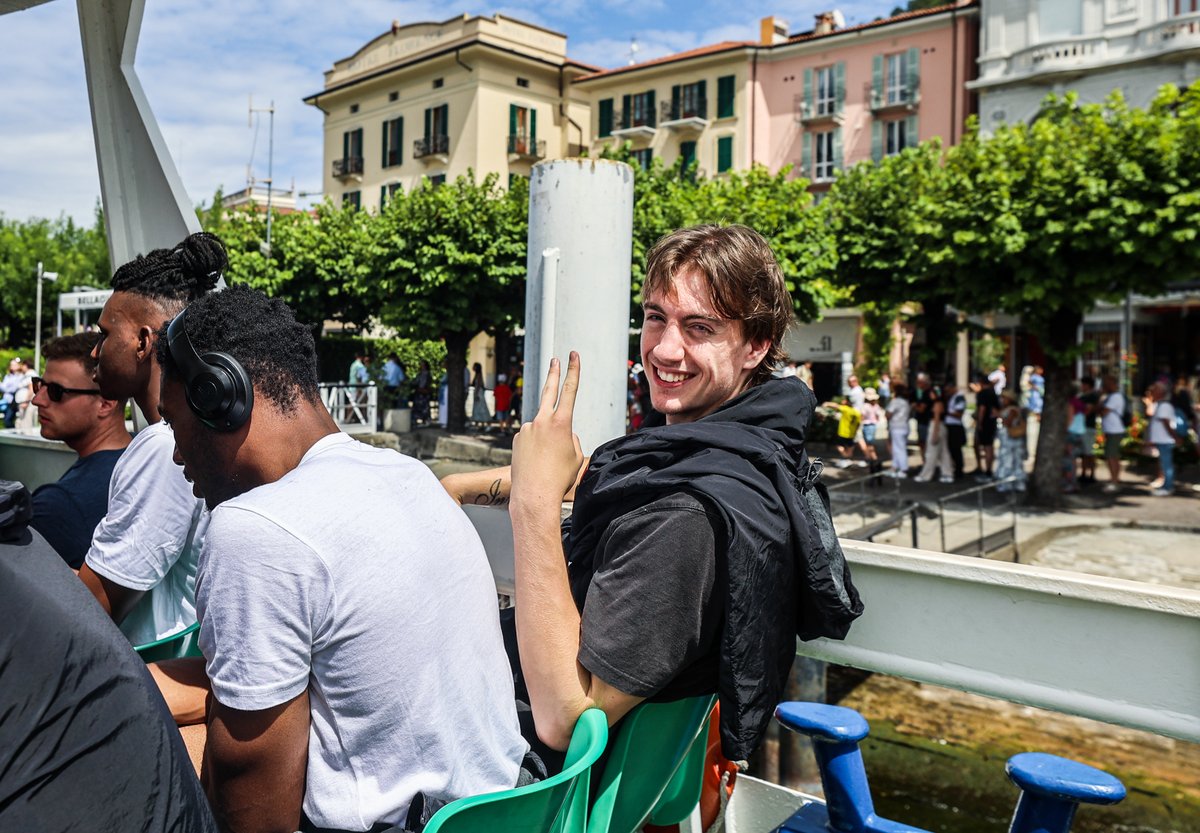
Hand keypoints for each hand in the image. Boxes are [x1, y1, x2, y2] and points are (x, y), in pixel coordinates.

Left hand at [511, 353, 583, 511]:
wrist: (534, 495)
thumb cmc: (560, 478)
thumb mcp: (576, 457)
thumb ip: (571, 438)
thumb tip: (561, 431)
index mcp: (562, 423)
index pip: (570, 390)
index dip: (573, 371)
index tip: (573, 355)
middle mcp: (542, 421)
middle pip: (549, 390)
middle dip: (554, 374)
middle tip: (555, 359)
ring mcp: (527, 429)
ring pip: (543, 429)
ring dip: (547, 442)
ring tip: (547, 463)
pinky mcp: (517, 438)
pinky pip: (531, 440)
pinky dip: (536, 449)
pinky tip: (536, 463)